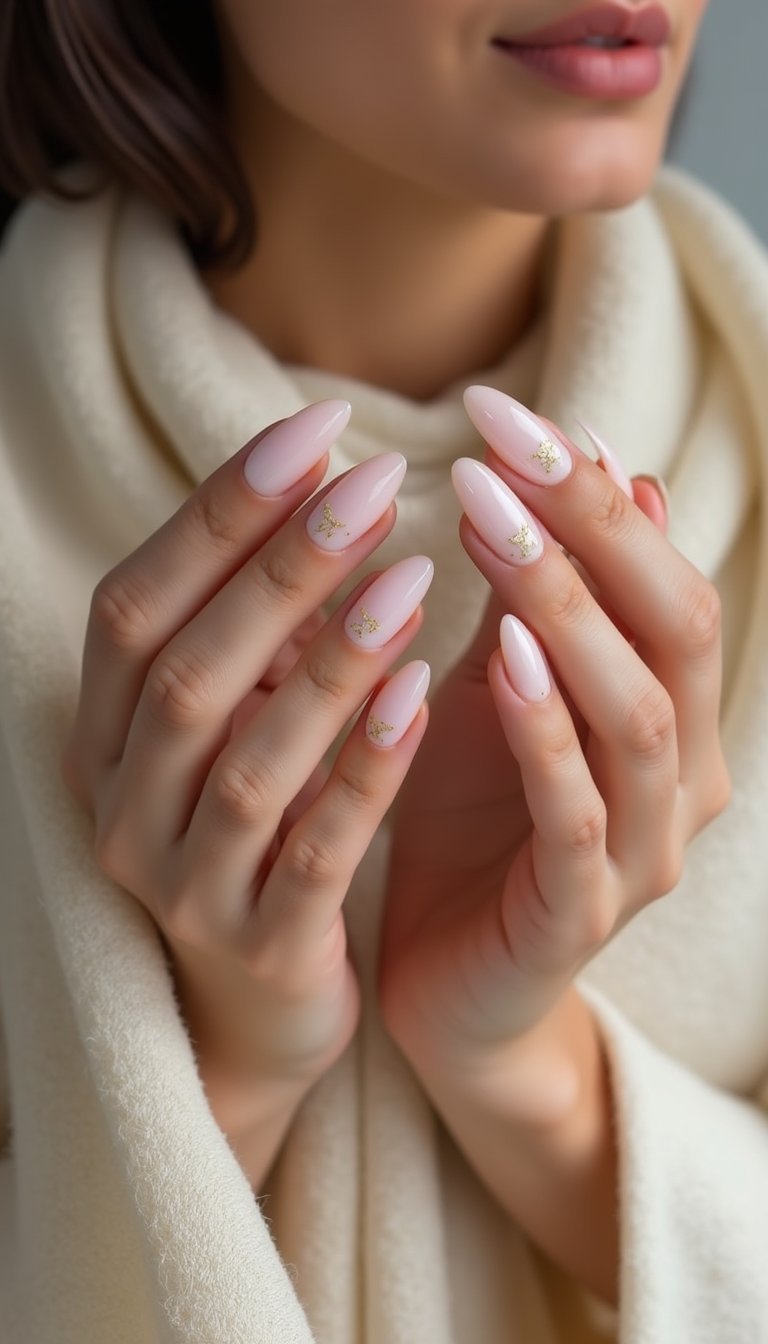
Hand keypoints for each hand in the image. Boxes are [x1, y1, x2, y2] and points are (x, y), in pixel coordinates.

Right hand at [60, 399, 433, 1125]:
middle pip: (185, 669)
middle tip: (374, 484)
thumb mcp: (236, 721)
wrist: (254, 1004)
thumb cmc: (254, 828)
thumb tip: (327, 485)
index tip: (315, 429)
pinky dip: (365, 768)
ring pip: (247, 758)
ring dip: (328, 661)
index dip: (218, 514)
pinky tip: (423, 693)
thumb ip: (258, 627)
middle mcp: (120, 805)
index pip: (135, 604)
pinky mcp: (260, 944)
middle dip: (280, 568)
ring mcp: (183, 884)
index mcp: (101, 736)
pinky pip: (314, 849)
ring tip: (412, 577)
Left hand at [379, 390, 729, 1113]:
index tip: (511, 414)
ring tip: (495, 525)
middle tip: (504, 443)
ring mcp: (641, 852)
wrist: (453, 986)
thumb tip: (609, 473)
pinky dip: (545, 729)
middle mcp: (680, 778)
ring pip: (634, 714)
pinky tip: (499, 656)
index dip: (596, 495)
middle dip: (591, 528)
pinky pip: (577, 813)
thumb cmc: (472, 825)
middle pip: (673, 630)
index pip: (661, 582)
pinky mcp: (581, 914)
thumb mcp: (504, 693)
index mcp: (669, 715)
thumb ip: (547, 603)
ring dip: (568, 610)